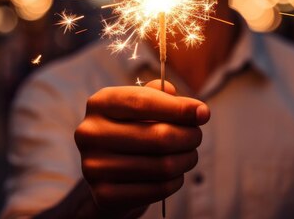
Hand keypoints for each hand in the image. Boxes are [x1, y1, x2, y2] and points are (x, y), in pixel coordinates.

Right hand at [74, 80, 209, 214]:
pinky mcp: (104, 194)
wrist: (109, 175)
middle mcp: (90, 133)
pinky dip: (175, 181)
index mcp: (99, 103)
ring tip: (189, 155)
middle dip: (188, 136)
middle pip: (158, 136)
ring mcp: (93, 166)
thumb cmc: (133, 132)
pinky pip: (157, 189)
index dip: (178, 108)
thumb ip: (164, 98)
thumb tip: (195, 110)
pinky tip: (175, 174)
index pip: (142, 102)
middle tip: (196, 137)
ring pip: (162, 165)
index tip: (203, 113)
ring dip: (186, 159)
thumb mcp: (143, 108)